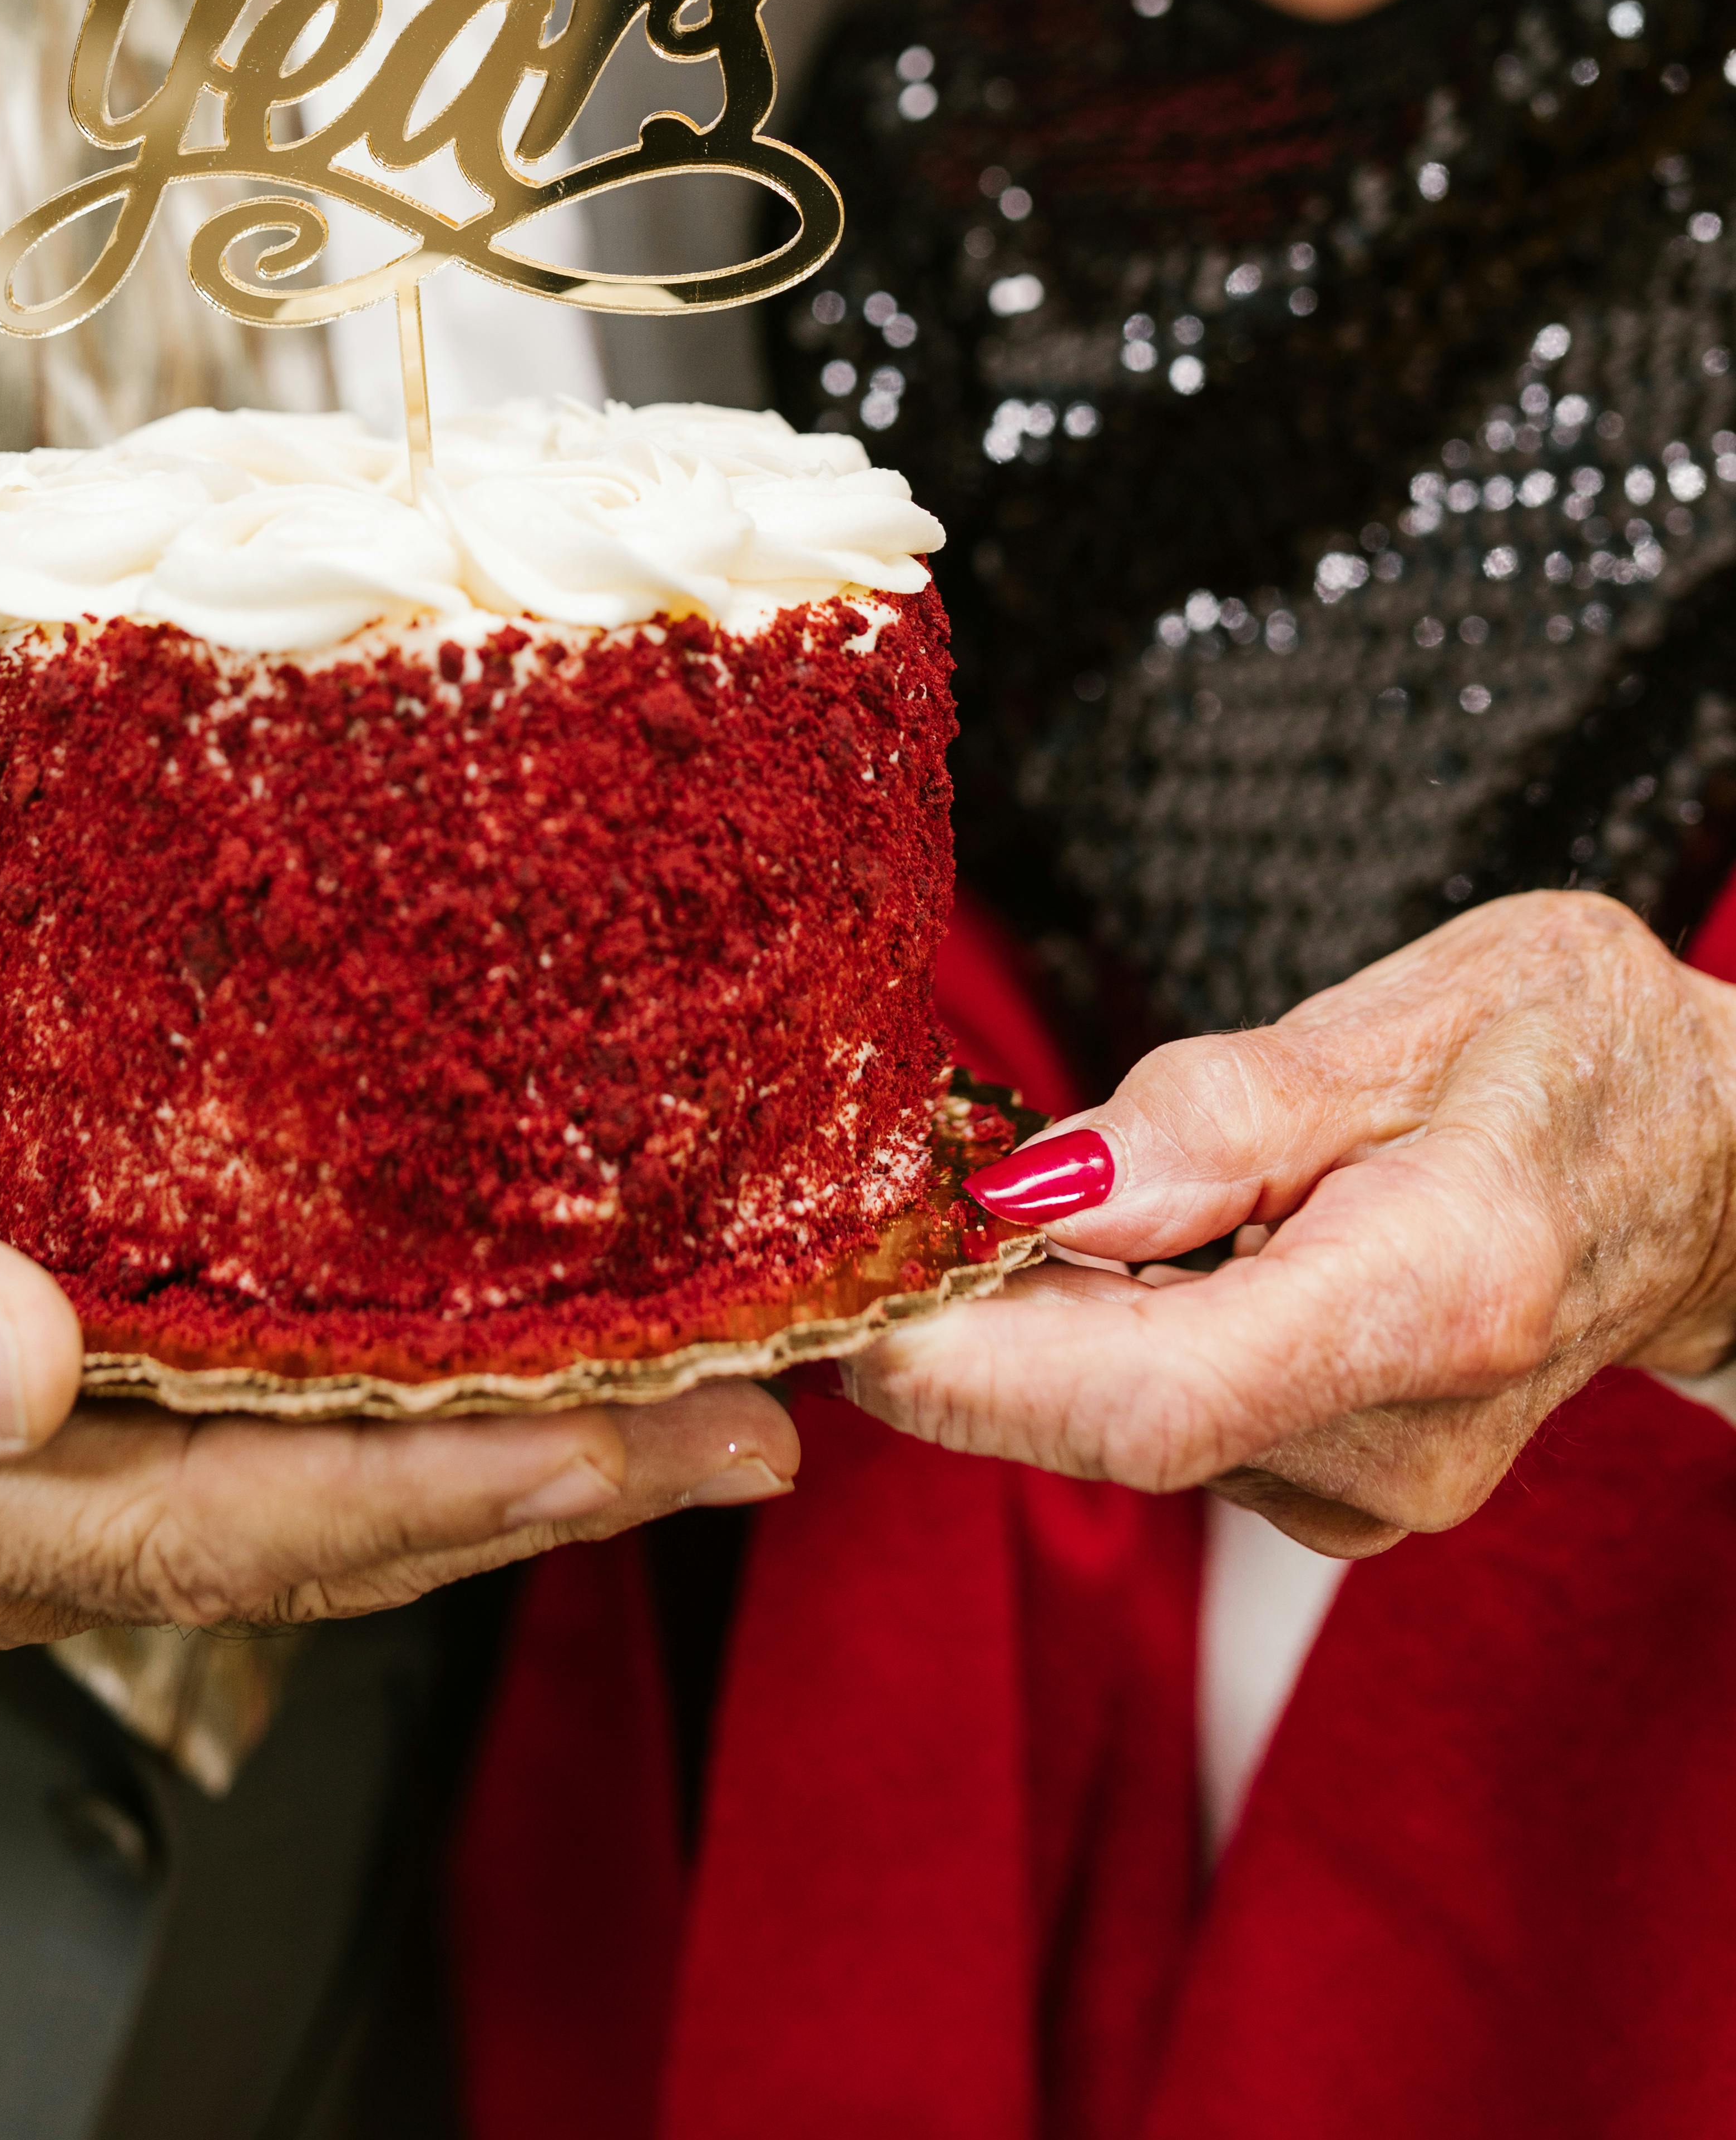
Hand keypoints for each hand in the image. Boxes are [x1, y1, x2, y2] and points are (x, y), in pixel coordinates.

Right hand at [0, 975, 797, 1643]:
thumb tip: (21, 1362)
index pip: (229, 1526)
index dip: (434, 1494)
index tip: (621, 1446)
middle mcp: (12, 1505)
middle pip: (320, 1521)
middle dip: (545, 1482)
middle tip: (752, 1424)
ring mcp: (47, 1432)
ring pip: (320, 1461)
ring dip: (515, 1429)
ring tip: (706, 1384)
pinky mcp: (71, 1333)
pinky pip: (271, 1378)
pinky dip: (410, 1358)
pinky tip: (522, 1315)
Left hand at [846, 892, 1735, 1558]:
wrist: (1707, 1162)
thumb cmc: (1573, 1052)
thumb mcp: (1415, 1008)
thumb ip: (1219, 1113)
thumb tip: (1035, 1194)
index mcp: (1439, 1296)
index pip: (1152, 1396)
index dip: (974, 1367)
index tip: (847, 1300)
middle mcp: (1405, 1438)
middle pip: (1115, 1417)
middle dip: (973, 1319)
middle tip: (889, 1193)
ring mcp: (1374, 1489)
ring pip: (1124, 1415)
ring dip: (1042, 1312)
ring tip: (1056, 1178)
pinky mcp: (1338, 1488)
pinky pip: (1165, 1414)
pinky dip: (1105, 1328)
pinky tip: (1131, 1236)